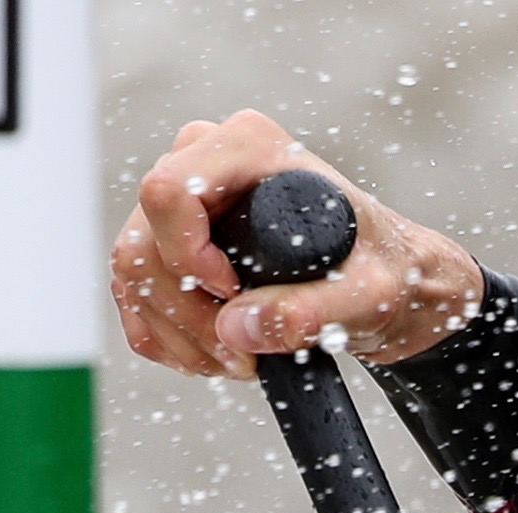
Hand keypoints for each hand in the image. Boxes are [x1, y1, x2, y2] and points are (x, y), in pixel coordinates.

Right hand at [107, 109, 483, 376]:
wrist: (384, 285)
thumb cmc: (385, 271)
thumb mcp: (371, 297)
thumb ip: (312, 312)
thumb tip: (236, 327)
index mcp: (250, 147)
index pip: (170, 191)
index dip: (187, 255)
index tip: (234, 293)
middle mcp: (204, 162)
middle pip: (142, 244)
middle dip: (187, 315)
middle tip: (243, 356)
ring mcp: (181, 203)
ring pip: (132, 275)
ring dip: (180, 334)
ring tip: (240, 360)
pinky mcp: (168, 243)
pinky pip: (134, 296)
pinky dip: (169, 337)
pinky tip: (217, 353)